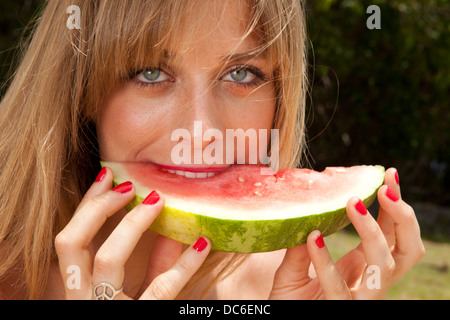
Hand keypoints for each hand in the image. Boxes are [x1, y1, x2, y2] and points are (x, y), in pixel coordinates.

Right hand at [55, 167, 210, 299]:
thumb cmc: (136, 316)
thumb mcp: (138, 295)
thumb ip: (150, 266)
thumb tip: (169, 229)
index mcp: (78, 290)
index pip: (69, 242)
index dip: (86, 207)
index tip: (107, 177)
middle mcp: (82, 300)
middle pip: (71, 244)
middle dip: (97, 208)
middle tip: (128, 185)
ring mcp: (105, 311)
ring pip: (105, 261)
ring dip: (131, 225)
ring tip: (157, 200)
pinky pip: (161, 288)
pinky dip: (183, 263)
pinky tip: (203, 244)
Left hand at [269, 168, 424, 299]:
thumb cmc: (288, 303)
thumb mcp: (292, 270)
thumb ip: (302, 246)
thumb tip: (307, 212)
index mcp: (360, 267)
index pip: (390, 233)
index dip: (394, 206)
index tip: (387, 175)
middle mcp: (367, 282)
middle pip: (406, 251)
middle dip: (403, 218)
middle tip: (385, 187)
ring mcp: (358, 299)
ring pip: (385, 267)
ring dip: (373, 232)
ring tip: (351, 202)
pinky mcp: (340, 311)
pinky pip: (340, 288)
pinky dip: (327, 261)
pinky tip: (313, 237)